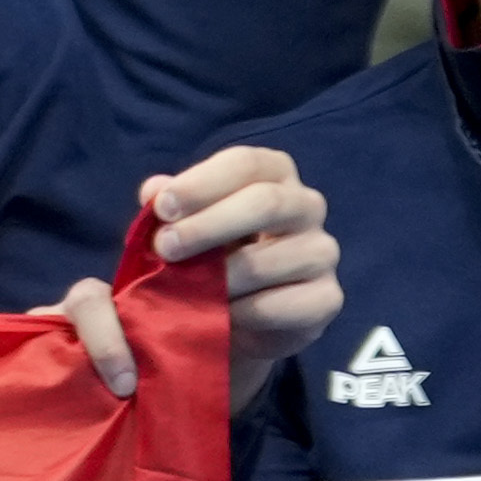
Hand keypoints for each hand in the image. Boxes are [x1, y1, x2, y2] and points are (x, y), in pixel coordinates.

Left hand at [138, 139, 334, 385]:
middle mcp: (306, 206)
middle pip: (265, 203)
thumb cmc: (211, 254)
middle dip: (207, 226)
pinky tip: (219, 317)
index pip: (245, 163)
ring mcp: (322, 252)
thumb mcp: (185, 224)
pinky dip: (240, 313)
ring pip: (267, 261)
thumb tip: (153, 191)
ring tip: (183, 289)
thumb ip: (169, 204)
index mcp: (274, 173)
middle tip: (164, 248)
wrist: (239, 317)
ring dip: (217, 279)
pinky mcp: (327, 298)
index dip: (201, 183)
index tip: (162, 208)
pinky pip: (280, 305)